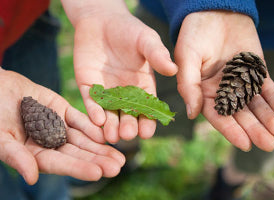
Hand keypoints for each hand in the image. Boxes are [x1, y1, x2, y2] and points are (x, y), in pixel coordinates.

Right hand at [0, 68, 124, 184]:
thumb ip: (16, 156)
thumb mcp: (0, 136)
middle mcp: (49, 143)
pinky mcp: (62, 110)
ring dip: (100, 147)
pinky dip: (92, 127)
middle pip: (77, 154)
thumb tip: (32, 178)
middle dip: (97, 160)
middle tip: (118, 167)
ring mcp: (57, 126)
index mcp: (34, 154)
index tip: (98, 173)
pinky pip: (79, 119)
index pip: (59, 164)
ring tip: (120, 156)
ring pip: (83, 139)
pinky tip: (106, 135)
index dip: (78, 168)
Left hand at [61, 0, 177, 142]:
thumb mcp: (146, 40)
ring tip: (112, 136)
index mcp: (142, 86)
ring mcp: (106, 91)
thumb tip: (173, 70)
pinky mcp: (88, 86)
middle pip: (127, 115)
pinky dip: (94, 111)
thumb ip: (158, 55)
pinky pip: (91, 102)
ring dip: (110, 126)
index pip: (146, 108)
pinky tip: (97, 120)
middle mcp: (125, 93)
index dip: (147, 121)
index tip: (147, 133)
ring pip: (109, 114)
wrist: (101, 19)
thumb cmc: (129, 30)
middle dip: (128, 127)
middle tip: (127, 134)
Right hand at [175, 11, 273, 151]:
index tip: (244, 144)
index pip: (217, 115)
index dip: (230, 130)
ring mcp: (240, 80)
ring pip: (254, 103)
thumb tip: (190, 114)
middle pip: (239, 113)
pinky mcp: (255, 69)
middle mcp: (222, 89)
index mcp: (203, 90)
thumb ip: (188, 86)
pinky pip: (266, 87)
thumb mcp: (186, 58)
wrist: (215, 10)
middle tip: (268, 144)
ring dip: (266, 118)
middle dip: (253, 129)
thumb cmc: (195, 33)